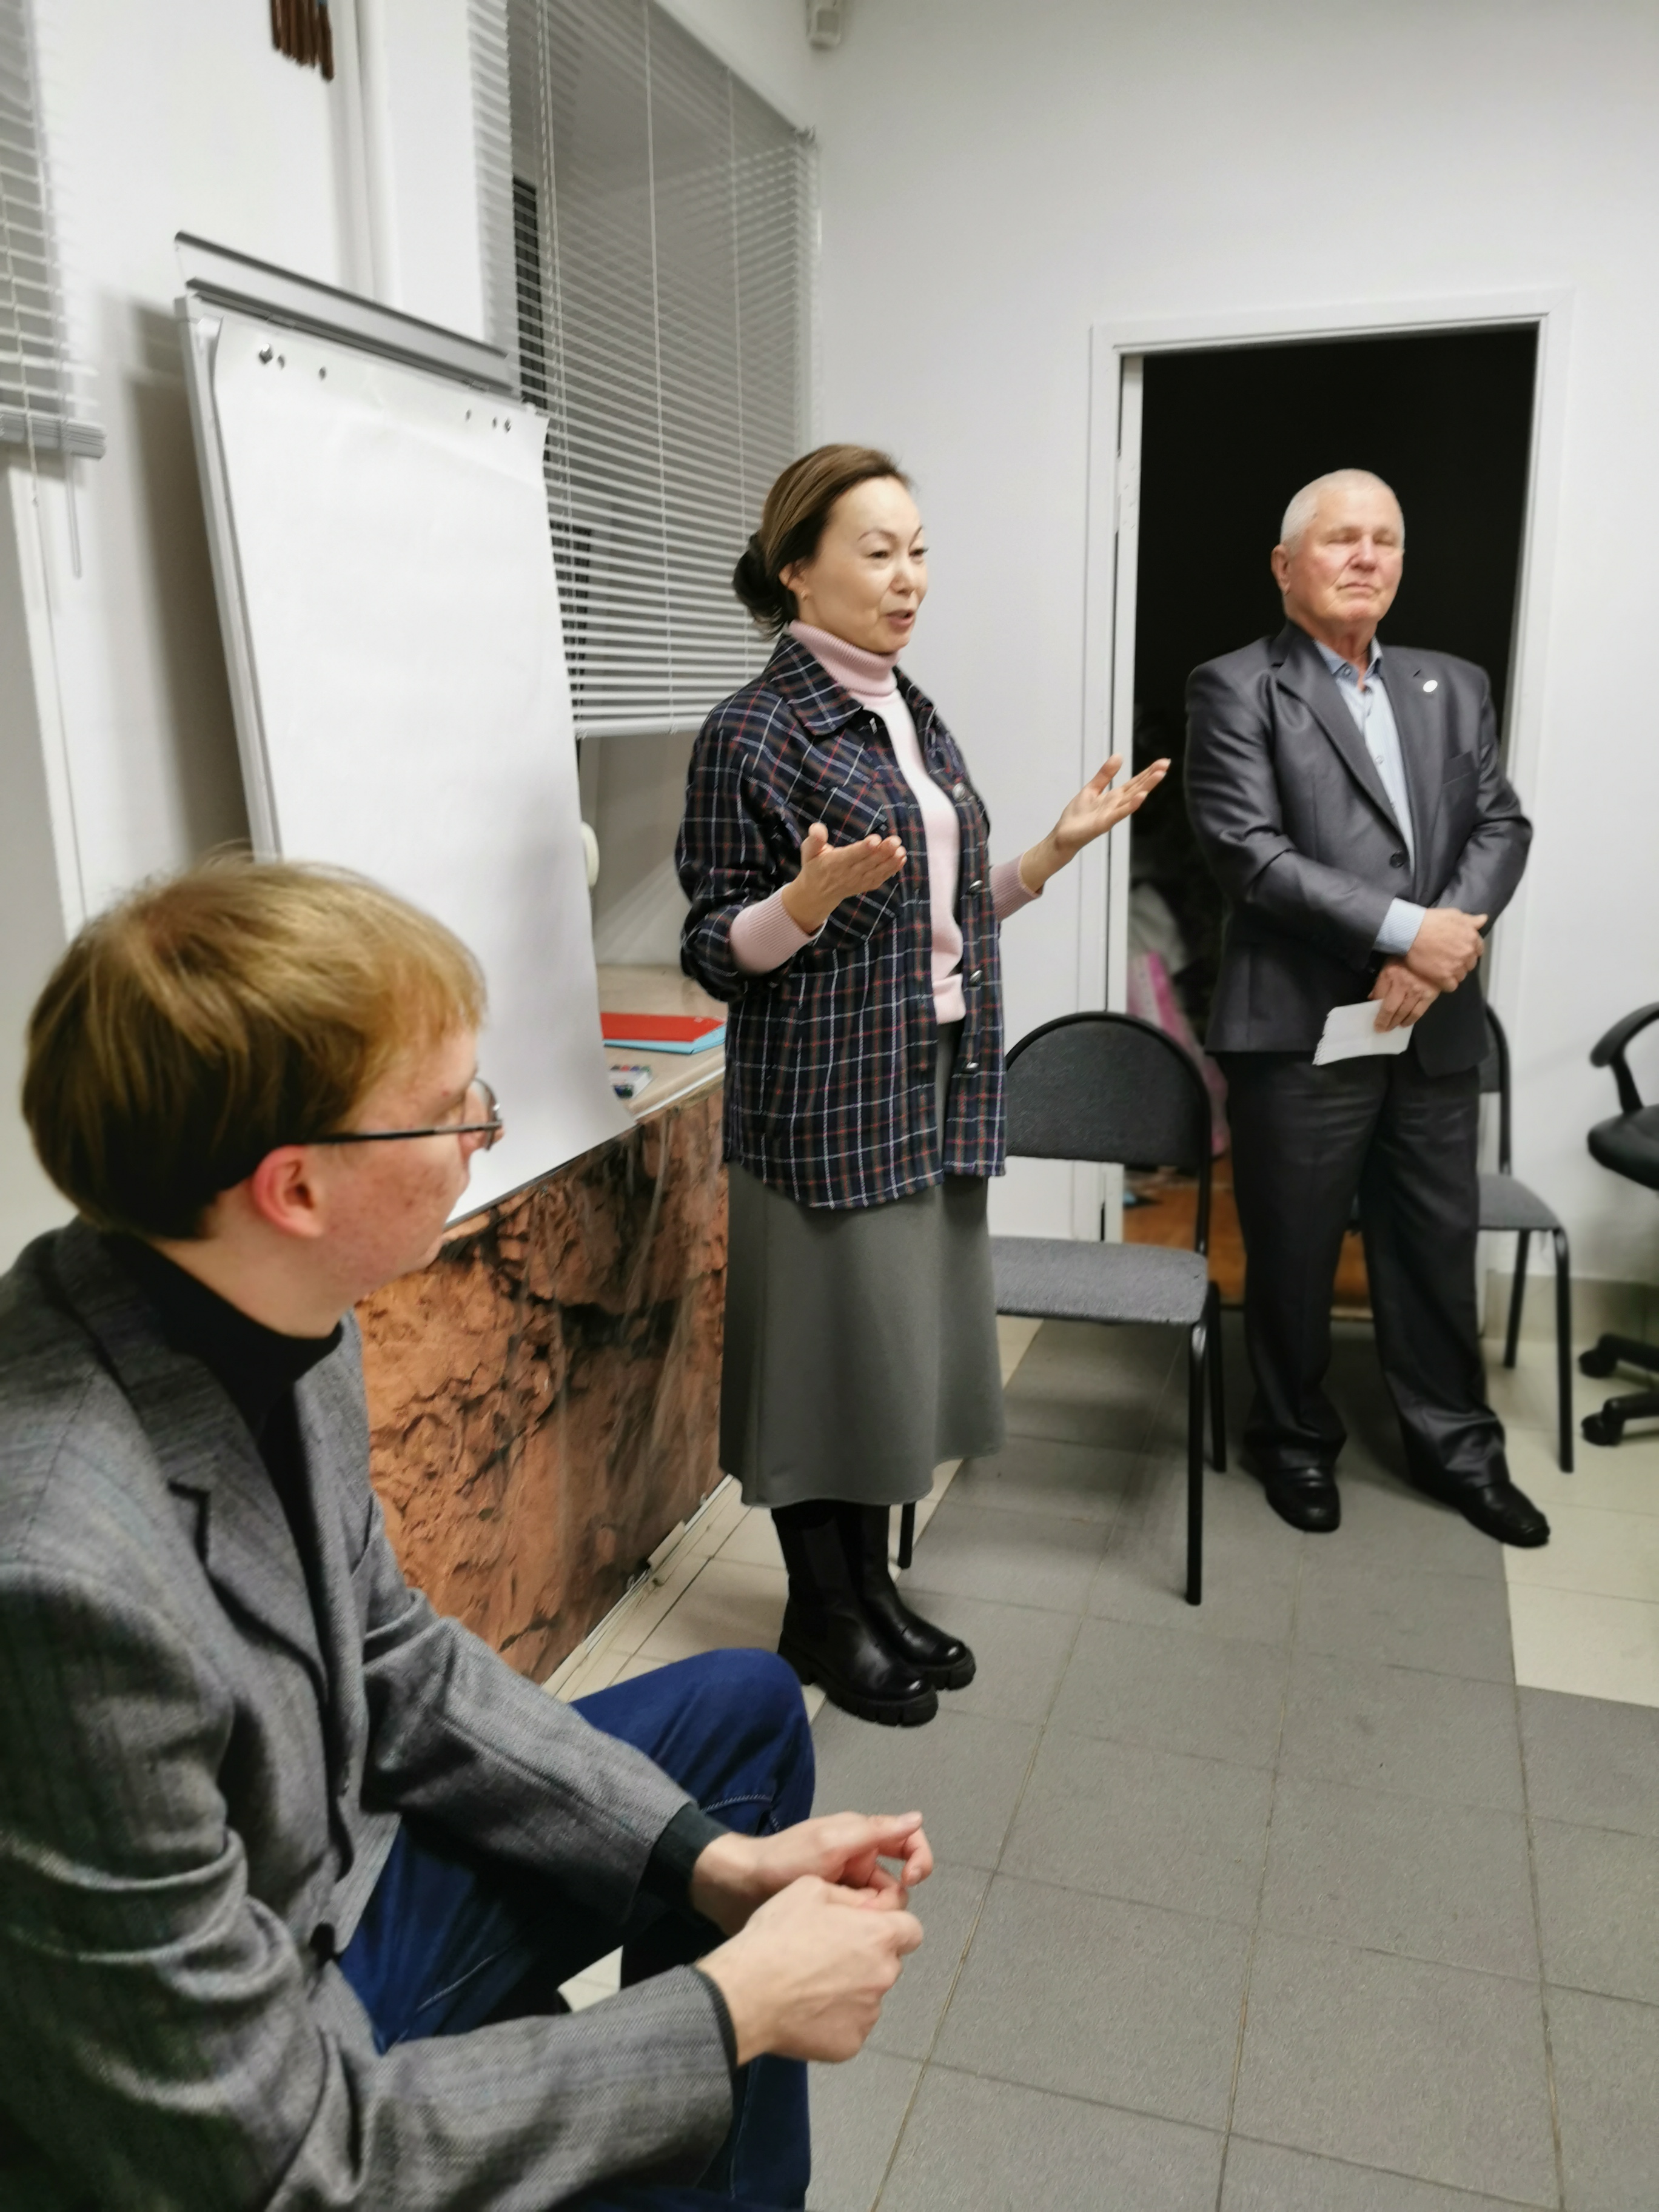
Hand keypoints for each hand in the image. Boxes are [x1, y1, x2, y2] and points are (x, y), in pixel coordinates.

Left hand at [690, 1812, 932, 1936]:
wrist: (739, 1887)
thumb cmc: (784, 1858)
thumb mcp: (831, 1842)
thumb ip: (874, 1832)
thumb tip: (917, 1818)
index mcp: (862, 1839)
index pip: (908, 1843)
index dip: (919, 1859)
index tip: (911, 1879)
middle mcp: (858, 1863)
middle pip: (896, 1885)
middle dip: (885, 1901)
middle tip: (859, 1911)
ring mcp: (845, 1890)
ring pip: (877, 1909)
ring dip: (868, 1918)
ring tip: (842, 1926)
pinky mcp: (833, 1913)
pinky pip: (857, 1922)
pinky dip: (855, 1929)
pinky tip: (840, 1939)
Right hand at [698, 1876, 923, 2064]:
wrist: (746, 1995)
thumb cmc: (776, 1938)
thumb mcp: (809, 1889)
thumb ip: (848, 1895)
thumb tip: (867, 1905)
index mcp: (878, 1936)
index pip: (911, 1930)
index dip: (891, 1928)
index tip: (866, 1930)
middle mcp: (883, 1976)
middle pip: (887, 1964)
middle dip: (867, 1958)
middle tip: (828, 1956)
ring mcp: (868, 2015)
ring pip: (868, 1997)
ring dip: (851, 1990)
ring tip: (811, 1985)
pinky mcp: (850, 2045)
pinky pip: (851, 2026)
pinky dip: (835, 2020)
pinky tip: (807, 2010)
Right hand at [779, 823, 905, 935]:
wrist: (817, 894)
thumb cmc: (814, 867)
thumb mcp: (808, 852)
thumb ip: (814, 840)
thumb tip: (817, 829)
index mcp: (834, 863)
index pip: (851, 856)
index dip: (863, 849)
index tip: (875, 840)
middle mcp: (848, 874)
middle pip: (868, 863)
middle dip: (883, 852)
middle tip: (895, 841)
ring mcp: (858, 881)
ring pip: (876, 871)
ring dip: (890, 861)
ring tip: (901, 850)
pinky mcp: (865, 885)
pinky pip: (880, 878)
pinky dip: (891, 870)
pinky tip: (901, 859)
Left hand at [1018, 755, 1170, 892]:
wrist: (1063, 836)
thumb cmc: (1077, 816)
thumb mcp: (1091, 789)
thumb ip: (1105, 775)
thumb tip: (1119, 756)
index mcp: (1114, 797)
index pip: (1135, 782)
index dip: (1148, 772)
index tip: (1163, 762)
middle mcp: (1116, 805)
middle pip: (1137, 788)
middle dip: (1152, 776)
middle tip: (1167, 763)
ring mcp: (1112, 815)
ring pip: (1132, 799)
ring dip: (1146, 787)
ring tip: (1160, 775)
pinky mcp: (1104, 823)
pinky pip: (1119, 813)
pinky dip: (1131, 805)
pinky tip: (1142, 797)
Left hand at [1369, 958, 1438, 1030]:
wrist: (1431, 954)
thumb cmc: (1406, 959)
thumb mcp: (1388, 966)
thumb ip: (1380, 983)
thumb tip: (1372, 999)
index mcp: (1391, 975)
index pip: (1379, 997)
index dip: (1375, 1010)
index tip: (1374, 1021)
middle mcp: (1403, 984)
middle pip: (1391, 1009)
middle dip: (1384, 1022)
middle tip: (1380, 1029)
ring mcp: (1417, 991)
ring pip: (1404, 1013)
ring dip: (1395, 1023)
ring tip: (1390, 1028)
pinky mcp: (1430, 996)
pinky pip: (1418, 1013)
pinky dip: (1410, 1021)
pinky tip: (1404, 1024)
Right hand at [1404, 907, 1486, 992]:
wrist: (1410, 932)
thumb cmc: (1431, 921)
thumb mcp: (1453, 914)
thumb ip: (1470, 920)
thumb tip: (1483, 919)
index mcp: (1472, 938)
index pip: (1478, 950)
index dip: (1468, 951)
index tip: (1458, 951)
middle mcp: (1467, 953)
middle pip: (1470, 965)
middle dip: (1461, 963)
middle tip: (1447, 959)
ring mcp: (1456, 966)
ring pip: (1461, 976)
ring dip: (1453, 974)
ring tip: (1441, 968)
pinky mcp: (1444, 977)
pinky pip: (1451, 986)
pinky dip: (1446, 984)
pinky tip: (1438, 978)